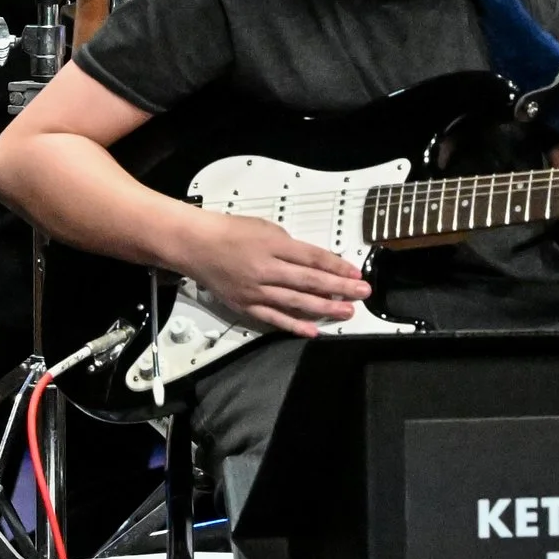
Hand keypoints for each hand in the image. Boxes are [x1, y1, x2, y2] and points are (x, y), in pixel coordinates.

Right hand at [177, 211, 368, 337]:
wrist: (196, 246)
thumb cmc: (232, 231)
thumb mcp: (265, 227)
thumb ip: (289, 246)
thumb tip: (312, 262)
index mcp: (273, 245)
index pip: (313, 258)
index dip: (337, 267)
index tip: (356, 274)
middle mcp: (266, 269)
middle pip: (309, 281)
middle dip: (339, 288)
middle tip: (362, 294)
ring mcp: (256, 290)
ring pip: (295, 302)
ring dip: (324, 308)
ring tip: (346, 312)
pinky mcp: (246, 306)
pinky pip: (273, 318)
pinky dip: (294, 326)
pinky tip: (313, 331)